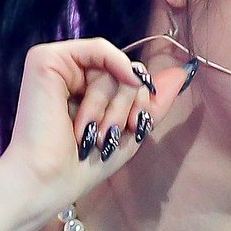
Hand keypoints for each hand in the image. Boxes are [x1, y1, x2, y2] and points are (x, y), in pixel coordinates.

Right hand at [0, 38, 192, 218]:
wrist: (48, 181)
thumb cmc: (81, 167)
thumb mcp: (129, 132)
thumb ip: (154, 100)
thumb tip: (185, 72)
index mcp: (82, 92)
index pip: (127, 80)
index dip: (140, 101)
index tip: (132, 131)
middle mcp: (68, 76)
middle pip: (122, 71)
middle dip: (126, 105)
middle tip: (105, 135)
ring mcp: (56, 65)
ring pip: (113, 65)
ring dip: (114, 103)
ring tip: (92, 131)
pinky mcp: (45, 60)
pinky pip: (99, 49)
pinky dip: (117, 67)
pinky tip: (121, 84)